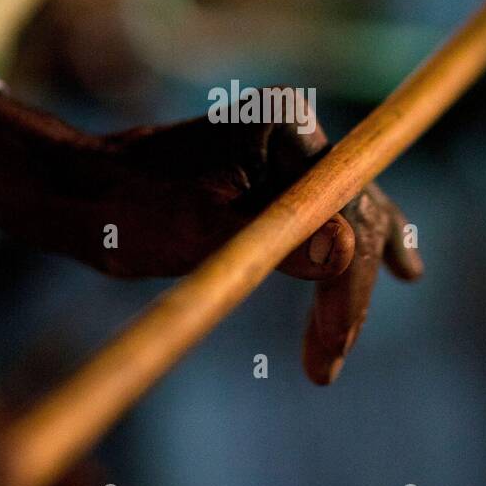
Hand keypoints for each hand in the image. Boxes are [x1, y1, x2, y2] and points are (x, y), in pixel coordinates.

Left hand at [0, 90, 422, 383]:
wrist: (83, 194)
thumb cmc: (127, 206)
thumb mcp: (197, 228)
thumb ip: (275, 237)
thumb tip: (348, 248)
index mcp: (283, 125)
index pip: (347, 205)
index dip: (349, 281)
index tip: (332, 345)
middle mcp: (295, 133)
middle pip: (356, 213)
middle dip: (350, 289)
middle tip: (327, 360)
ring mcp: (286, 157)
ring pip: (348, 220)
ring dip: (351, 280)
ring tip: (360, 323)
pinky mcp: (274, 184)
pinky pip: (330, 219)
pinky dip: (351, 253)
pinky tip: (402, 264)